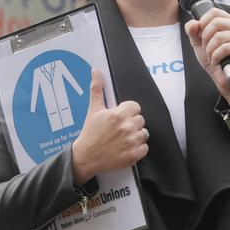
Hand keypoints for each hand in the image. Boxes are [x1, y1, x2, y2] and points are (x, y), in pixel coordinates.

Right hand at [71, 69, 148, 184]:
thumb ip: (97, 89)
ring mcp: (131, 142)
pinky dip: (137, 148)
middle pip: (140, 119)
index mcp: (118, 114)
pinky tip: (126, 147)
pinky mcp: (134, 155)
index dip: (128, 112)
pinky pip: (145, 147)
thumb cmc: (89, 134)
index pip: (135, 107)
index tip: (120, 118)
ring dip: (135, 135)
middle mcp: (126, 127)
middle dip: (131, 123)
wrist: (85, 157)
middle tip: (118, 129)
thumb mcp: (93, 110)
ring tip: (122, 139)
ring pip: (144, 133)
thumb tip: (96, 71)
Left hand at [184, 8, 229, 106]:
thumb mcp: (199, 43)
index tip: (201, 37)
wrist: (222, 79)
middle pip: (215, 23)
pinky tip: (217, 62)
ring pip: (219, 36)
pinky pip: (225, 48)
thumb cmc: (214, 59)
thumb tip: (193, 23)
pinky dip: (215, 57)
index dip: (202, 24)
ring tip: (212, 57)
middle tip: (206, 50)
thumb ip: (193, 31)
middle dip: (205, 39)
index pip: (214, 12)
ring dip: (210, 50)